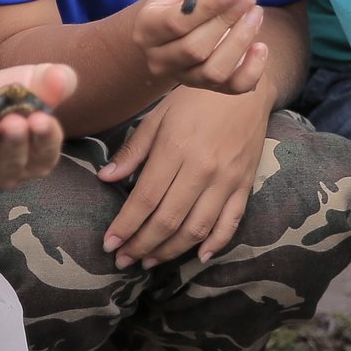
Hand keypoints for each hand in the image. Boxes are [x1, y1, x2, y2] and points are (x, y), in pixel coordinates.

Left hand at [0, 64, 73, 187]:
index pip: (45, 155)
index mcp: (34, 155)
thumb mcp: (31, 84)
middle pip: (13, 163)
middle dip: (15, 143)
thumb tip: (62, 78)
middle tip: (14, 121)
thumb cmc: (4, 102)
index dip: (45, 139)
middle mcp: (7, 169)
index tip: (42, 119)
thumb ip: (52, 81)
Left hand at [96, 89, 268, 267]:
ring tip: (148, 261)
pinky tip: (197, 257)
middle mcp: (202, 168)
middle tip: (122, 260)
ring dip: (170, 251)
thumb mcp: (158, 115)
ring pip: (196, 228)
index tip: (109, 243)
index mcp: (176, 148)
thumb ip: (133, 150)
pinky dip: (215, 244)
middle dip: (141, 245)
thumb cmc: (195, 99)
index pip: (146, 198)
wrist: (245, 89)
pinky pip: (230, 222)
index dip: (125, 226)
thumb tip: (105, 178)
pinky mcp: (245, 185)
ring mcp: (227, 180)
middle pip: (168, 220)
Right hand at [118, 0, 271, 96]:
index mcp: (148, 28)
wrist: (168, 32)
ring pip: (213, 71)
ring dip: (240, 41)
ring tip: (256, 14)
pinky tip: (262, 47)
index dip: (209, 7)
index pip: (177, 22)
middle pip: (195, 48)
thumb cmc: (175, 0)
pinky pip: (232, 88)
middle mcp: (161, 58)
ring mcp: (184, 77)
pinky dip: (252, 71)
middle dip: (227, 21)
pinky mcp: (208, 88)